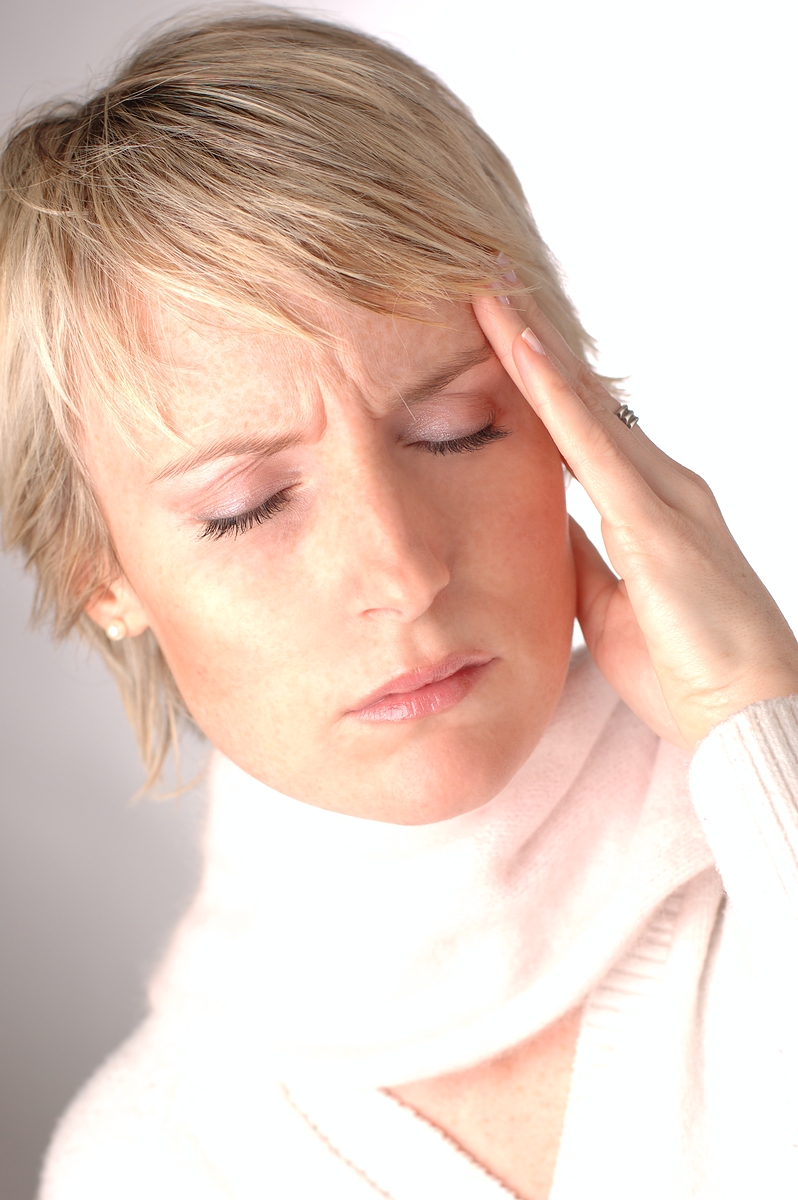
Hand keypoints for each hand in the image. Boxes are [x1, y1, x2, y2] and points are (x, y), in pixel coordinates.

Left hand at [473, 290, 797, 747]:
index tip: (497, 338)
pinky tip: (519, 350)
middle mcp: (660, 485)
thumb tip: (540, 526)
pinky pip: (590, 444)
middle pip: (582, 398)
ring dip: (534, 346)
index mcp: (647, 508)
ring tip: (490, 288)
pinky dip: (551, 393)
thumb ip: (579, 558)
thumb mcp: (606, 606)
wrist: (747, 717)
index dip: (539, 381)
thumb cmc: (685, 669)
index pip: (580, 429)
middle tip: (487, 281)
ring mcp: (662, 495)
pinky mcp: (655, 521)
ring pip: (582, 402)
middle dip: (533, 340)